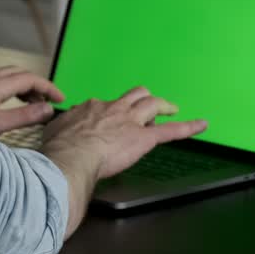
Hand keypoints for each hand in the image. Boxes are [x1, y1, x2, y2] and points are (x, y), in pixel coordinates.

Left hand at [0, 66, 64, 135]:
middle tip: (49, 100)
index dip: (49, 87)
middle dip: (38, 84)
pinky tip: (9, 102)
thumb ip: (23, 117)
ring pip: (8, 76)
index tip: (60, 98)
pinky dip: (12, 88)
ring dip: (25, 85)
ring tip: (33, 103)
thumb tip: (47, 109)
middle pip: (20, 73)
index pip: (30, 78)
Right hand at [39, 87, 206, 238]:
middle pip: (133, 96)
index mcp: (92, 108)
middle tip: (148, 107)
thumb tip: (57, 130)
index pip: (105, 106)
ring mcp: (130, 122)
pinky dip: (188, 127)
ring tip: (171, 109)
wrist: (72, 157)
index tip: (108, 123)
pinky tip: (201, 125)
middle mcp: (113, 109)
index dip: (110, 114)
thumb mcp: (53, 132)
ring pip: (151, 104)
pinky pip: (170, 131)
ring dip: (163, 106)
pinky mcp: (144, 138)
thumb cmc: (60, 149)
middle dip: (142, 99)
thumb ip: (60, 129)